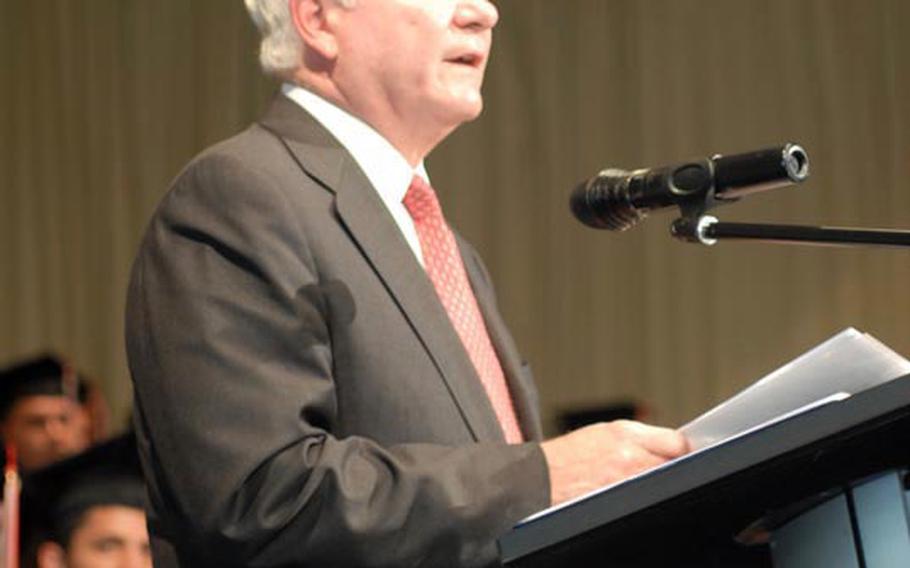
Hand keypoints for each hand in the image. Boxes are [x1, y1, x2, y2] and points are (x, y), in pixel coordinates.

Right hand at [540, 421, 689, 505]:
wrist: (540, 478)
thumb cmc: (566, 456)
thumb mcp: (601, 433)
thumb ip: (636, 436)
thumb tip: (666, 445)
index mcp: (625, 434)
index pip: (676, 442)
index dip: (682, 448)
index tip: (682, 452)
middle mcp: (630, 458)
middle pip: (674, 464)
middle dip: (673, 465)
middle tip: (663, 468)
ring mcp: (627, 483)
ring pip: (662, 482)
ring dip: (658, 480)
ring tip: (642, 481)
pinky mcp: (622, 503)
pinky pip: (645, 498)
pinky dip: (644, 496)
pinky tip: (632, 494)